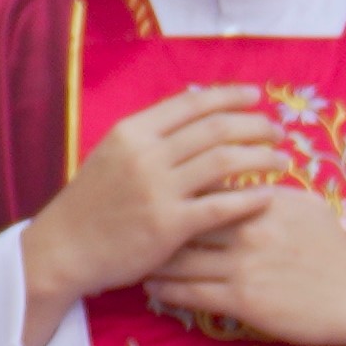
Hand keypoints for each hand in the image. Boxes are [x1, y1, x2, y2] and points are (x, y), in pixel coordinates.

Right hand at [19, 88, 292, 341]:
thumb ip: (151, 137)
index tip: (256, 97)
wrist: (63, 249)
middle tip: (277, 131)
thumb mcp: (112, 156)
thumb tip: (199, 116)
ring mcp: (158, 190)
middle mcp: (146, 155)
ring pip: (226, 162)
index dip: (230, 96)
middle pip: (217, 129)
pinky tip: (268, 196)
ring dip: (261, 158)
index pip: (191, 103)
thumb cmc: (91, 203)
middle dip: (256, 126)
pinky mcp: (169, 225)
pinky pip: (223, 205)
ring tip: (281, 160)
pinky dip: (251, 198)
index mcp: (131, 132)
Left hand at [148, 188, 345, 345]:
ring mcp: (243, 265)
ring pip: (181, 259)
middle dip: (154, 223)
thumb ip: (269, 193)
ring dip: (153, 259)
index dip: (174, 191)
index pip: (206, 187)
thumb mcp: (307, 209)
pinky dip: (167, 290)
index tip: (148, 193)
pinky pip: (192, 293)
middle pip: (184, 220)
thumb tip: (243, 180)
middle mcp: (248, 229)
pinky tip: (152, 288)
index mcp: (263, 202)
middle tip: (128, 225)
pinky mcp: (243, 299)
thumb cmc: (336, 251)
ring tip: (132, 258)